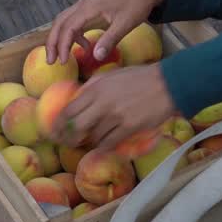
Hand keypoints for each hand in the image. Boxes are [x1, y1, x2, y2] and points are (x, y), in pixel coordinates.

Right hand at [45, 0, 166, 65]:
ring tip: (61, 56)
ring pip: (65, 20)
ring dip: (60, 37)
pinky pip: (75, 20)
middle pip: (60, 22)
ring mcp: (86, 3)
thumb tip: (96, 57)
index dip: (62, 45)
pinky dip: (74, 33)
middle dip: (53, 42)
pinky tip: (84, 45)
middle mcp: (84, 3)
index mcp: (90, 6)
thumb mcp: (126, 24)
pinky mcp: (91, 6)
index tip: (62, 61)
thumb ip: (110, 39)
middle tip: (51, 61)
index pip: (68, 27)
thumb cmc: (137, 4)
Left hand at [55, 64, 176, 149]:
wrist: (166, 84)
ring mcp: (115, 116)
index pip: (69, 110)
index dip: (59, 124)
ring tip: (90, 142)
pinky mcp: (129, 127)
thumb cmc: (138, 78)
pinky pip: (110, 143)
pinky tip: (103, 147)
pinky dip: (104, 146)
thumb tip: (77, 98)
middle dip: (69, 138)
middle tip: (67, 143)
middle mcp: (102, 103)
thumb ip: (93, 86)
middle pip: (77, 127)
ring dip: (90, 141)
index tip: (55, 132)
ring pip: (94, 136)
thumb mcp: (111, 75)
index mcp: (95, 88)